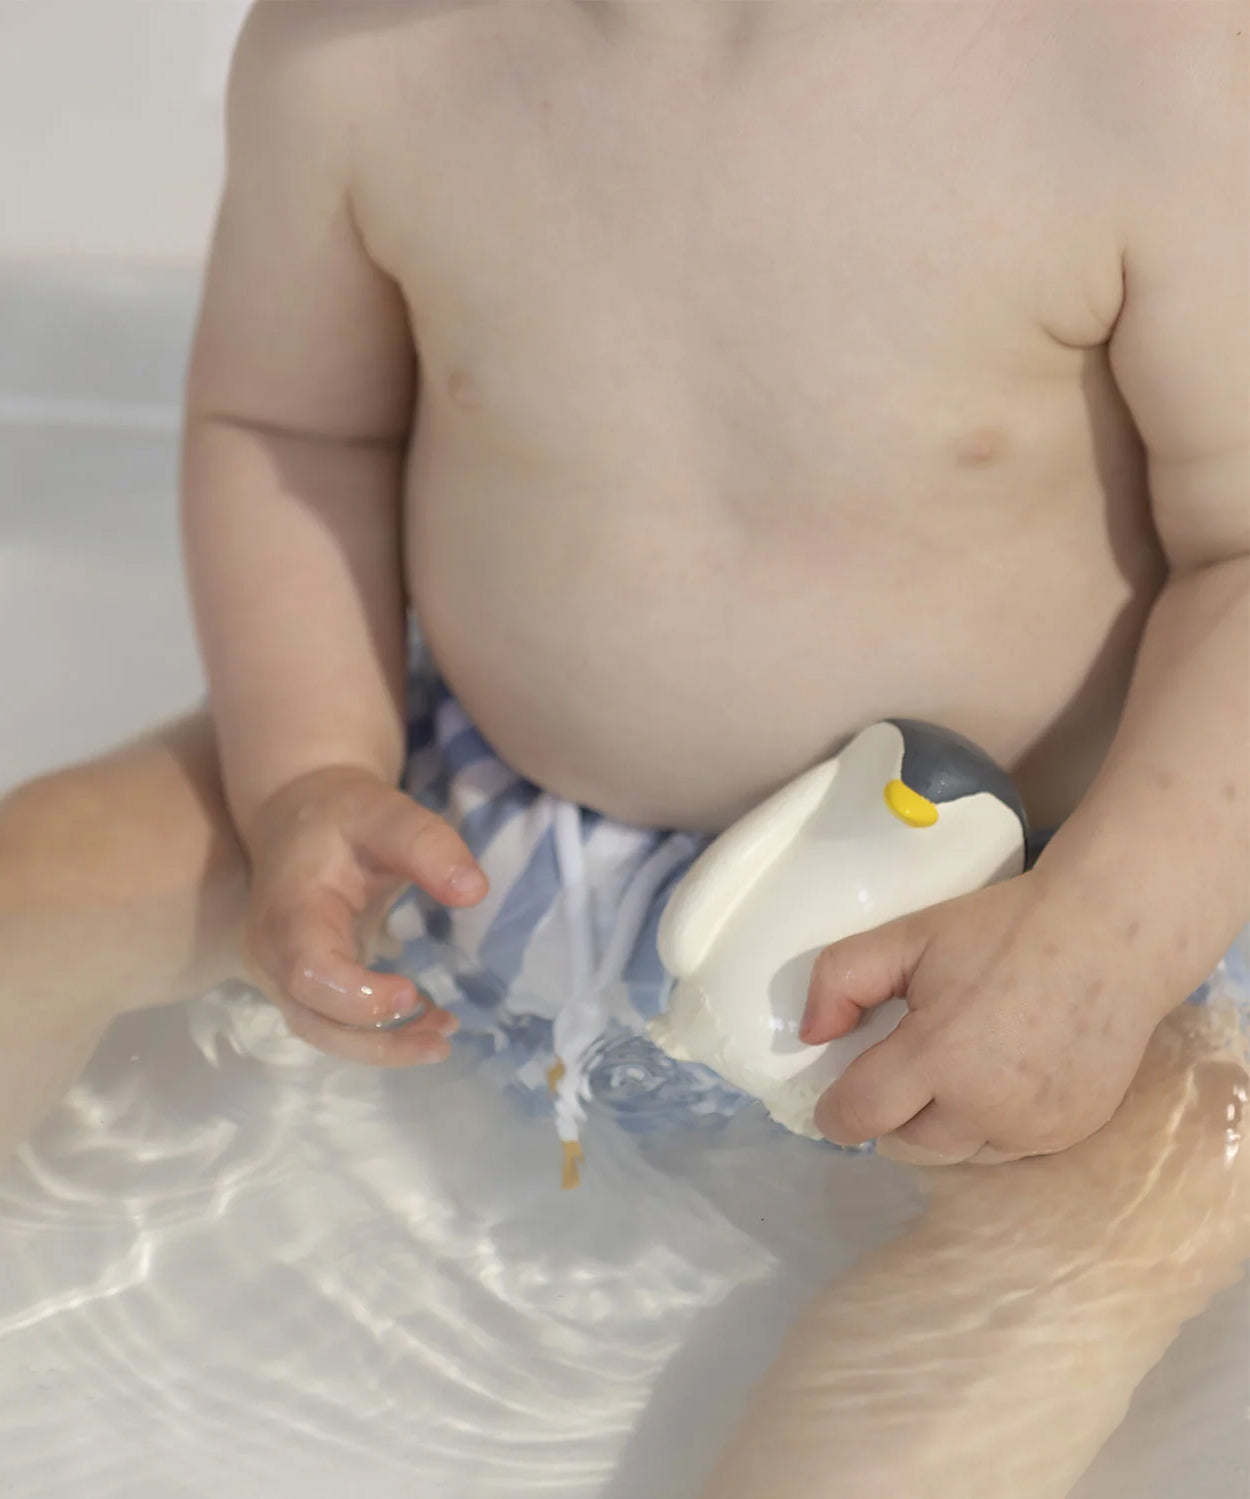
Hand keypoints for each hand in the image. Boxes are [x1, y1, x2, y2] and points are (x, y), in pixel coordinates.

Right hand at [243, 765, 486, 1064]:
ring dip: (384, 1046)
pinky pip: (334, 1023)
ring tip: (444, 1037)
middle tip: (444, 1037)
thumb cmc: (342, 814)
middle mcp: (273, 953)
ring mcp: (282, 974)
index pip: (309, 972)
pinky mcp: (302, 983)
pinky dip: (380, 1035)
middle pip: (314, 1020)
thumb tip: (475, 890)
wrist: (297, 814)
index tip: (414, 993)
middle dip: (379, 1043)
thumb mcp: (388, 813)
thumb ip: (428, 845)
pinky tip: (429, 1023)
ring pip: (324, 1032)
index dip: (357, 996)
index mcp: (289, 911)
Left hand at [801, 872, 1159, 1163]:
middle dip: (889, 1116)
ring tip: (949, 1072)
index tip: (833, 1099)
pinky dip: (987, 1126)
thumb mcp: (909, 934)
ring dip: (938, 1126)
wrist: (1112, 934)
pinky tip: (996, 1078)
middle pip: (905, 1145)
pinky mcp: (1069, 1133)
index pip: (860, 1115)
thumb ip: (842, 978)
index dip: (835, 1111)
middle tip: (898, 1069)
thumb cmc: (1005, 928)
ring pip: (955, 1154)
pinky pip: (1005, 1150)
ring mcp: (1033, 1128)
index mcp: (939, 1056)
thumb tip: (810, 1035)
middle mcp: (986, 1107)